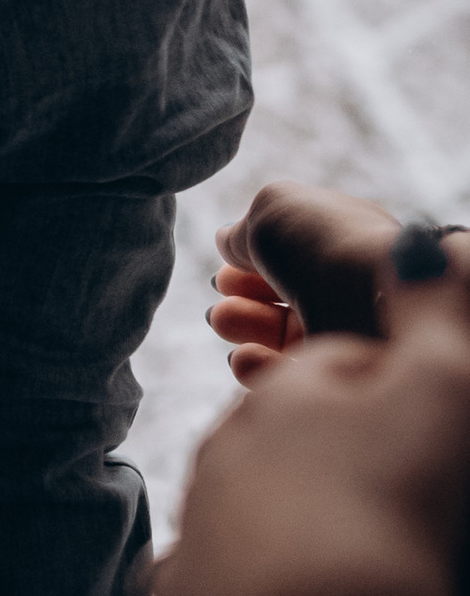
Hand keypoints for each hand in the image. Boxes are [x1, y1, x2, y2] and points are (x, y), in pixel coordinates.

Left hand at [158, 256, 469, 595]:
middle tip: (396, 501)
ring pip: (252, 502)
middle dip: (337, 452)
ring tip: (356, 557)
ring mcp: (202, 524)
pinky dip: (252, 582)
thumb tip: (427, 241)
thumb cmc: (396, 521)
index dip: (392, 393)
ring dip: (296, 516)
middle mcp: (228, 448)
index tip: (425, 430)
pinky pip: (216, 577)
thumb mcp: (443, 396)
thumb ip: (439, 307)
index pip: (344, 369)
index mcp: (289, 395)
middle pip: (294, 435)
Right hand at [209, 180, 406, 379]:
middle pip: (288, 294)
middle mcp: (354, 288)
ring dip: (246, 326)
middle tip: (221, 290)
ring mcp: (352, 336)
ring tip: (221, 319)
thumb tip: (229, 242)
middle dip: (245, 292)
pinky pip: (295, 379)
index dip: (257, 256)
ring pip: (287, 337)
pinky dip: (261, 368)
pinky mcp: (345, 385)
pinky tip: (242, 356)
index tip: (227, 262)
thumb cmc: (327, 245)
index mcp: (350, 241)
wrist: (375, 305)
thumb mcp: (275, 210)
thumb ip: (245, 229)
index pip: (298, 252)